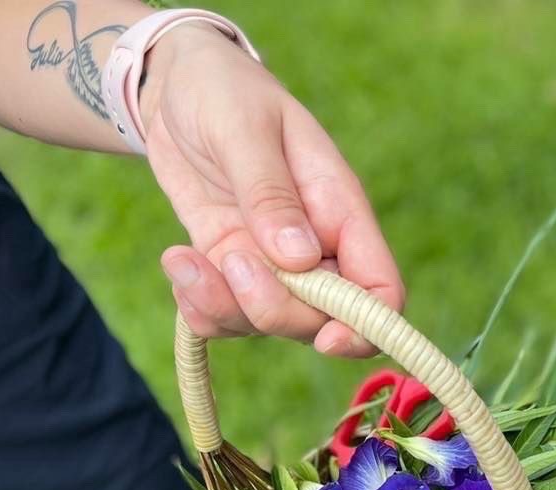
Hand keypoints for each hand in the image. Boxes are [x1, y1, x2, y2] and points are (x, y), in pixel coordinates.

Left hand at [140, 26, 401, 355]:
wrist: (175, 84)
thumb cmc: (223, 89)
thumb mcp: (243, 126)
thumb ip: (270, 192)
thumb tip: (300, 257)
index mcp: (340, 211)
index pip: (381, 289)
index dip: (366, 326)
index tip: (326, 338)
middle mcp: (317, 247)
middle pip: (321, 320)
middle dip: (273, 310)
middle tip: (231, 262)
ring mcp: (273, 263)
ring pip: (268, 324)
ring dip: (224, 308)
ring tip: (183, 258)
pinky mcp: (232, 266)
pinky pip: (225, 315)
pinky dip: (199, 306)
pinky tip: (178, 263)